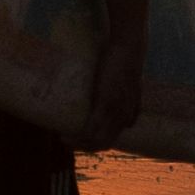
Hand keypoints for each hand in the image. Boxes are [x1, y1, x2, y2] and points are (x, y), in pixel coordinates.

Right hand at [75, 34, 144, 150]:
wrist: (129, 48)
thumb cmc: (126, 62)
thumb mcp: (130, 85)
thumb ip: (130, 97)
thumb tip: (124, 99)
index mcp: (130, 115)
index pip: (113, 137)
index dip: (97, 142)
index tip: (82, 138)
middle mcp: (123, 118)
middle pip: (104, 143)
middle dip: (86, 147)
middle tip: (69, 142)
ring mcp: (114, 112)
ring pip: (96, 140)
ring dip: (79, 144)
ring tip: (64, 140)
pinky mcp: (104, 103)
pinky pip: (90, 129)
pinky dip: (78, 137)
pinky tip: (65, 135)